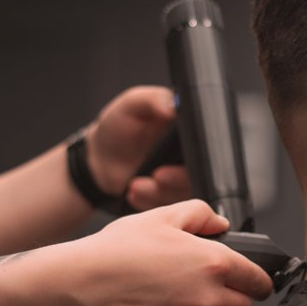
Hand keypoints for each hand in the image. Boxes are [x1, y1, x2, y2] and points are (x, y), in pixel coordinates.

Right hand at [65, 200, 274, 305]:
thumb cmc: (121, 250)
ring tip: (183, 300)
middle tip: (207, 287)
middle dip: (232, 298)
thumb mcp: (164, 217)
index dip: (257, 280)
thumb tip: (221, 225)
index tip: (251, 282)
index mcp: (215, 264)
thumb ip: (202, 215)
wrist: (87, 283)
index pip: (260, 283)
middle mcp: (210, 299)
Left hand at [87, 85, 193, 210]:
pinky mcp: (168, 196)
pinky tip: (133, 190)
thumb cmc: (118, 125)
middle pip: (200, 171)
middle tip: (158, 175)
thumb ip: (153, 100)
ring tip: (135, 184)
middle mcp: (188, 154)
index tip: (180, 156)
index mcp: (188, 129)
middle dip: (178, 178)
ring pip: (184, 193)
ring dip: (160, 192)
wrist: (99, 157)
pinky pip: (168, 205)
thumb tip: (173, 106)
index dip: (197, 151)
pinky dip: (149, 201)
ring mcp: (180, 177)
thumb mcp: (133, 103)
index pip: (207, 143)